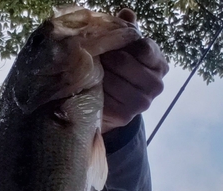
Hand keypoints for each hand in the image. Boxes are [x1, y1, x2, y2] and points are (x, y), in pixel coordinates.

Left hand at [100, 9, 168, 132]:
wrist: (114, 106)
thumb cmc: (121, 72)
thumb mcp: (127, 50)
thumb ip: (128, 32)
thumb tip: (126, 13)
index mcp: (160, 64)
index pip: (143, 48)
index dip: (124, 45)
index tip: (112, 46)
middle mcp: (156, 85)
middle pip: (126, 63)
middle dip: (107, 58)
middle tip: (97, 57)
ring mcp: (143, 103)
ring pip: (114, 81)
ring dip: (100, 74)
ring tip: (94, 71)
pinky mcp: (126, 116)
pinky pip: (106, 98)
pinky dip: (97, 91)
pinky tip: (93, 87)